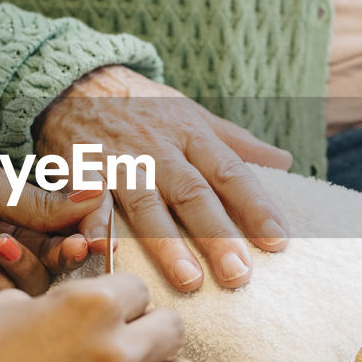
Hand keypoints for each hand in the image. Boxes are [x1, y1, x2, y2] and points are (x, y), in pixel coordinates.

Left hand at [0, 146, 101, 307]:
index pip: (68, 221)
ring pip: (36, 283)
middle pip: (60, 256)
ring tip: (2, 246)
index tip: (99, 234)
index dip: (87, 229)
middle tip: (75, 248)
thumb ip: (39, 201)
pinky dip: (1, 287)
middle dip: (69, 254)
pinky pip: (2, 304)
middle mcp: (8, 237)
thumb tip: (96, 193)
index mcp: (14, 204)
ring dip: (30, 266)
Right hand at [0, 274, 200, 361]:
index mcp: (91, 306)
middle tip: (119, 343)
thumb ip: (52, 306)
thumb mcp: (2, 309)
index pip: (138, 288)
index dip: (116, 299)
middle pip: (173, 331)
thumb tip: (63, 313)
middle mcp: (118, 353)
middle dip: (147, 331)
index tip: (101, 312)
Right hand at [34, 65, 291, 290]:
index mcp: (191, 134)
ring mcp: (120, 160)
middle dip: (217, 235)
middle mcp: (159, 149)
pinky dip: (93, 224)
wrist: (76, 80)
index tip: (278, 241)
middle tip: (240, 276)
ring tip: (189, 280)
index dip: (255, 206)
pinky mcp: (82, 168)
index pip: (231, 173)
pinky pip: (88, 200)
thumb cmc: (142, 105)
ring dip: (167, 243)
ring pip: (146, 204)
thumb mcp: (191, 113)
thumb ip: (235, 142)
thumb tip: (285, 162)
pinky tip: (101, 251)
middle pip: (193, 194)